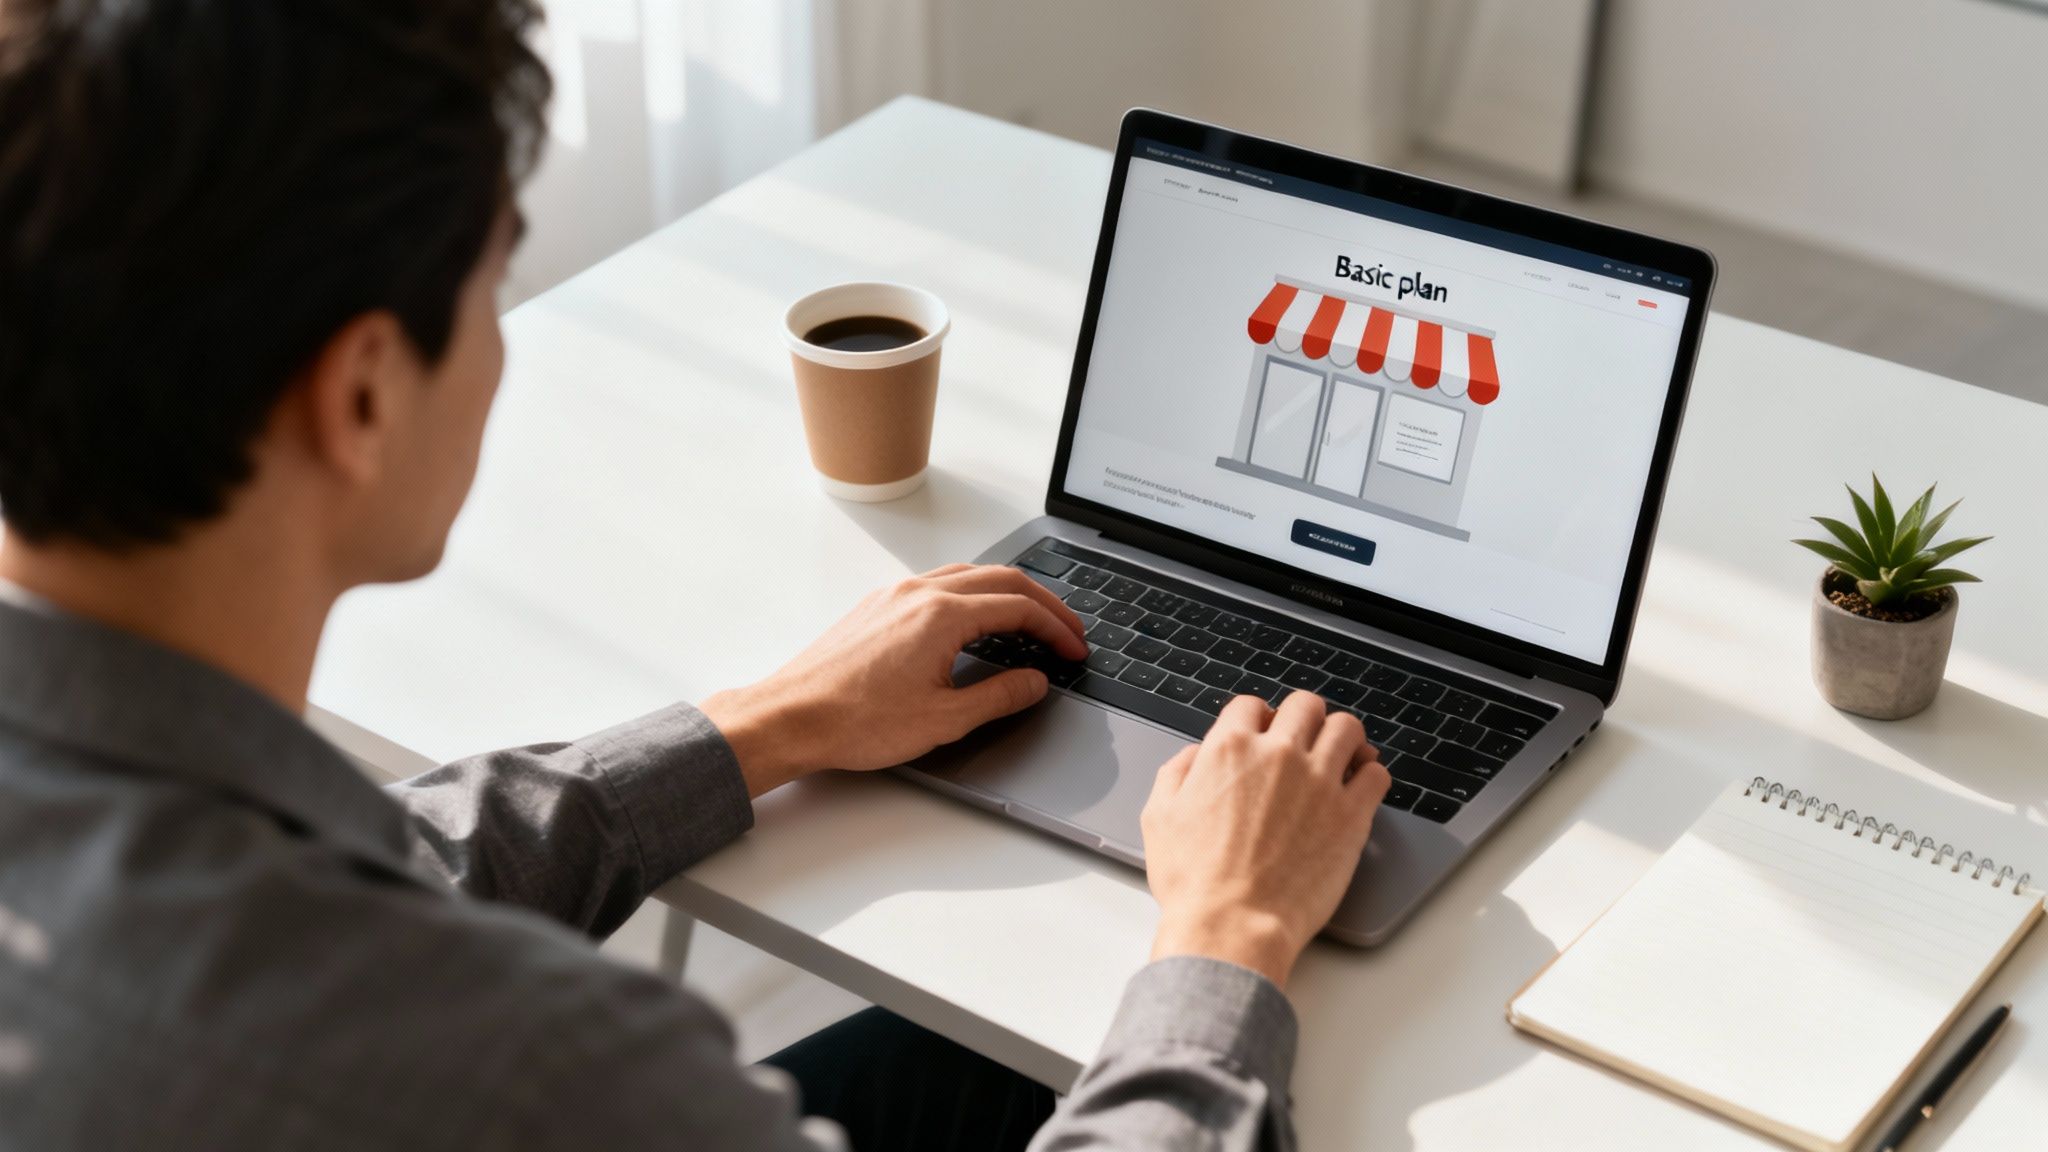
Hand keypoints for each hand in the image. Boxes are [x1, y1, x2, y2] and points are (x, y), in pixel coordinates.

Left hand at [700, 563, 1088, 796]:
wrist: (790, 717)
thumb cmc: (854, 721)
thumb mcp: (943, 720)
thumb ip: (999, 696)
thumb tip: (1034, 681)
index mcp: (941, 615)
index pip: (1019, 607)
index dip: (1057, 629)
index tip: (1074, 651)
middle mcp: (919, 592)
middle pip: (1001, 579)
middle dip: (1043, 604)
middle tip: (1067, 631)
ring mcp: (894, 594)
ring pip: (969, 575)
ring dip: (1008, 592)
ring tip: (1031, 622)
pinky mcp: (877, 605)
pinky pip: (938, 582)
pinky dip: (973, 594)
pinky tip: (976, 620)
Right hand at [1142, 691, 1389, 988]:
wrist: (1233, 925)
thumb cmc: (1195, 881)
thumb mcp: (1159, 817)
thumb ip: (1176, 773)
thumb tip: (1196, 756)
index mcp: (1230, 748)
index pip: (1251, 705)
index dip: (1257, 718)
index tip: (1264, 733)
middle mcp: (1279, 754)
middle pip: (1306, 705)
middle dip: (1303, 718)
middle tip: (1304, 740)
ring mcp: (1320, 781)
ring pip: (1348, 728)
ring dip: (1343, 738)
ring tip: (1340, 756)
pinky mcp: (1352, 814)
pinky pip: (1377, 774)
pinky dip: (1370, 774)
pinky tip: (1359, 787)